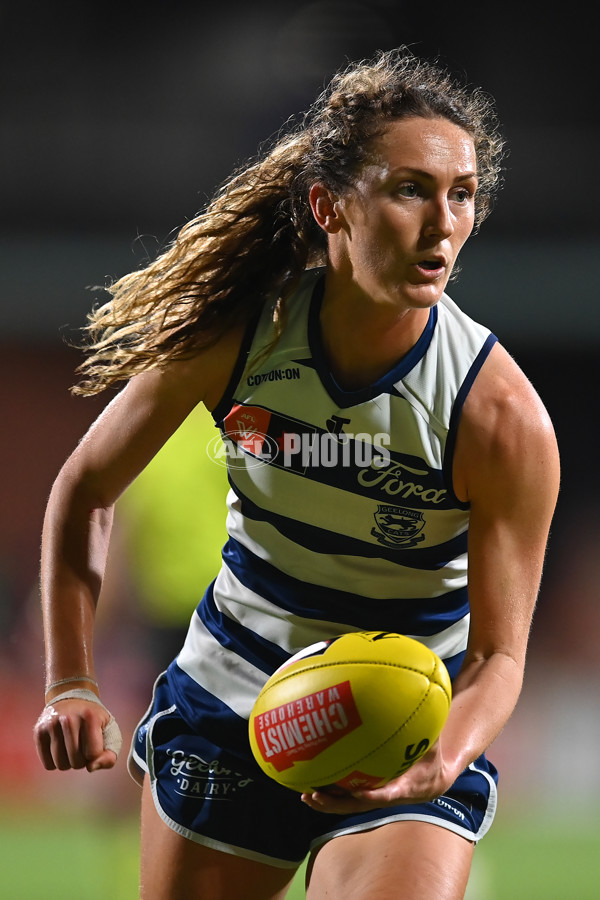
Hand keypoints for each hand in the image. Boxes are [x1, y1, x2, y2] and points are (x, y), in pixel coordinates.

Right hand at [34, 698, 118, 772]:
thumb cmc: (94, 721)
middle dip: (82, 761)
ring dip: (68, 763)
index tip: (94, 743)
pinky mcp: (38, 731)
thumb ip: (109, 756)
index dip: (95, 755)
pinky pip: (47, 764)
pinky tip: (60, 749)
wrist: (72, 699)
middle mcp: (69, 718)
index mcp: (91, 716)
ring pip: (60, 764)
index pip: (93, 754)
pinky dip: (55, 762)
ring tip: (71, 747)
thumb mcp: (109, 733)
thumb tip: (91, 768)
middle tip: (82, 747)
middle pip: (76, 762)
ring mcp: (52, 724)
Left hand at [300, 742, 457, 814]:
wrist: (431, 781)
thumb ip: (426, 730)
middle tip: (316, 794)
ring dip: (326, 802)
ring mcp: (373, 796)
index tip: (358, 791)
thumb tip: (424, 704)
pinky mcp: (366, 792)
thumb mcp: (432, 745)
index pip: (387, 795)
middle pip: (356, 805)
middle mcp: (384, 796)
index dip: (372, 795)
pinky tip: (311, 781)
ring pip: (347, 804)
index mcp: (403, 787)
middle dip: (335, 803)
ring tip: (305, 794)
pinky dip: (329, 792)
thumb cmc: (431, 759)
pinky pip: (346, 796)